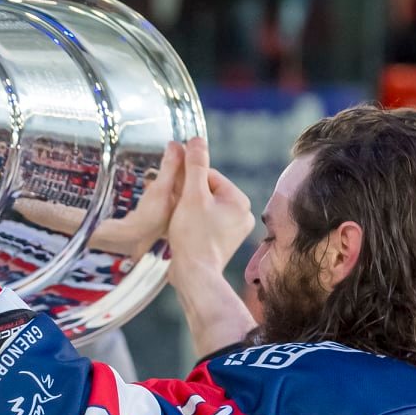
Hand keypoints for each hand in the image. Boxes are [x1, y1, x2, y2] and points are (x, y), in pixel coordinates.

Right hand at [163, 138, 255, 279]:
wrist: (194, 276)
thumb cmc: (193, 236)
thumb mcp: (192, 195)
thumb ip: (195, 165)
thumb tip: (196, 139)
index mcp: (239, 200)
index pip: (209, 176)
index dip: (187, 179)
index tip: (173, 188)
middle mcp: (243, 215)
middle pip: (207, 192)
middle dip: (187, 195)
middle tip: (172, 205)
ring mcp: (234, 231)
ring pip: (205, 208)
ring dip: (188, 209)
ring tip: (176, 219)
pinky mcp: (223, 244)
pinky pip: (206, 223)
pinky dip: (193, 223)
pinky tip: (181, 230)